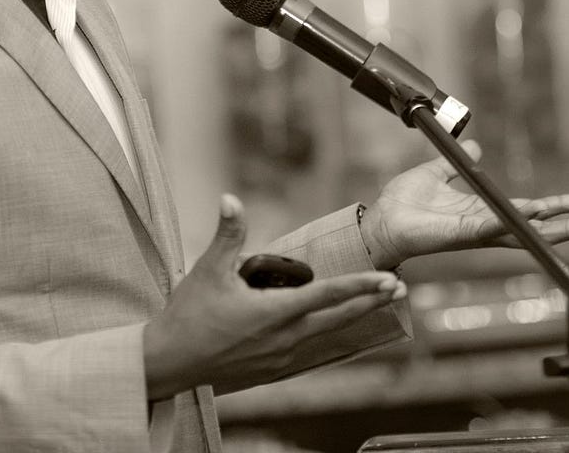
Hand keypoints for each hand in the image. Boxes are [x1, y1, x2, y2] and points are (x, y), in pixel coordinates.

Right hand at [142, 194, 403, 398]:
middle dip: (370, 302)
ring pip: (326, 335)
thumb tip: (230, 199)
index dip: (360, 286)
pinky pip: (309, 350)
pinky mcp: (273, 368)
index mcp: (273, 313)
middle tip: (398, 289)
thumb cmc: (187, 317)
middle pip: (338, 318)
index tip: (387, 279)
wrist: (170, 362)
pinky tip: (332, 328)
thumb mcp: (207, 271)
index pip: (327, 295)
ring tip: (373, 304)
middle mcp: (284, 338)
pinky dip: (327, 335)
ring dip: (352, 318)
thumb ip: (226, 235)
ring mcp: (281, 357)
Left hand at [360, 140, 568, 266]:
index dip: (555, 208)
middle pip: (536, 228)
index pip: (527, 210)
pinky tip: (535, 214)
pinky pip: (492, 227)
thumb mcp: (434, 174)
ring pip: (523, 232)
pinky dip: (512, 220)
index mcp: (482, 211)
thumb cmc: (404, 202)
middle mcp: (485, 225)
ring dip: (554, 227)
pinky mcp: (461, 233)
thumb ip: (455, 163)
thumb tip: (475, 147)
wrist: (381, 219)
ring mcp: (476, 232)